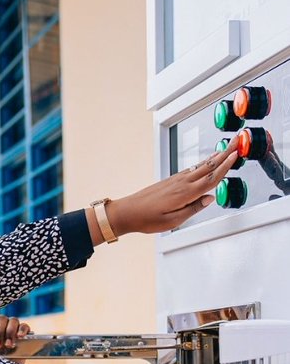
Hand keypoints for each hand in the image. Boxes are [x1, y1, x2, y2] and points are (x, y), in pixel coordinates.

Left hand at [103, 149, 239, 237]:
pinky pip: (191, 169)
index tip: (236, 155)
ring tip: (226, 148)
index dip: (225, 167)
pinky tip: (206, 161)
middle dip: (224, 154)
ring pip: (200, 166)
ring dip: (214, 157)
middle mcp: (181, 183)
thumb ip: (193, 208)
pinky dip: (202, 163)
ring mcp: (176, 180)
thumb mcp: (173, 221)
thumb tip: (210, 198)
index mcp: (185, 194)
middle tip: (236, 143)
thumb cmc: (147, 219)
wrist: (127, 211)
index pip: (210, 178)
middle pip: (208, 167)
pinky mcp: (171, 180)